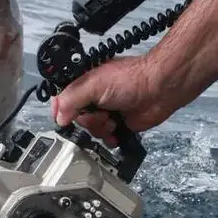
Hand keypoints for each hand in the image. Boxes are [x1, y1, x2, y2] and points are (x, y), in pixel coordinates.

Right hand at [51, 55, 177, 145]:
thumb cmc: (132, 79)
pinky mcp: (118, 124)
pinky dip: (109, 138)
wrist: (158, 90)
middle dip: (88, 121)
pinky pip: (105, 139)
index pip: (63, 100)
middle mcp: (93, 98)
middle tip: (100, 113)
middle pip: (76, 119)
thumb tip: (59, 117)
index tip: (66, 118)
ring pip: (90, 130)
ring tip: (112, 119)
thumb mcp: (93, 84)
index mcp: (84, 84)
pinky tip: (116, 130)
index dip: (62, 111)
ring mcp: (106, 111)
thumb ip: (71, 99)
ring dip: (100, 129)